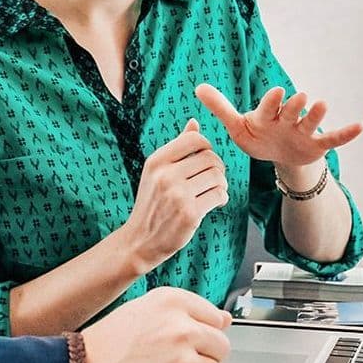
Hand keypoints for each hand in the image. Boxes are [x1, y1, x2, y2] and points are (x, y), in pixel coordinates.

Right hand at [80, 286, 231, 362]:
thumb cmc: (103, 345)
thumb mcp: (140, 311)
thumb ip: (185, 312)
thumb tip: (225, 319)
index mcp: (172, 302)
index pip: (215, 316)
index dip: (201, 331)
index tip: (187, 340)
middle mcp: (182, 329)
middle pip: (221, 346)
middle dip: (204, 356)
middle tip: (175, 361)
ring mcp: (185, 362)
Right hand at [124, 120, 227, 272]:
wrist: (141, 240)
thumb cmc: (152, 203)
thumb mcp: (156, 172)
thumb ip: (177, 148)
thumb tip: (194, 122)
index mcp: (156, 161)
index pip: (195, 139)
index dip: (207, 147)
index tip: (205, 160)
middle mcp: (165, 175)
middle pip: (210, 158)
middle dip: (217, 168)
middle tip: (212, 179)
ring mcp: (177, 194)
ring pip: (217, 176)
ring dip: (221, 184)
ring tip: (213, 192)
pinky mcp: (190, 213)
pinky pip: (219, 195)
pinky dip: (221, 198)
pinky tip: (213, 203)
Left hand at [194, 83, 362, 169]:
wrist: (277, 155)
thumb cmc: (256, 136)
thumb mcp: (237, 126)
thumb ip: (220, 107)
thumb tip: (197, 87)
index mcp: (266, 115)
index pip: (268, 107)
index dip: (271, 101)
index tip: (276, 92)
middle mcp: (287, 119)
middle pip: (291, 111)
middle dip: (294, 106)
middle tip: (299, 97)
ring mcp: (303, 131)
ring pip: (311, 122)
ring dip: (316, 114)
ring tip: (322, 105)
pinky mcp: (316, 144)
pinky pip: (332, 139)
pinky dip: (345, 134)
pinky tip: (359, 128)